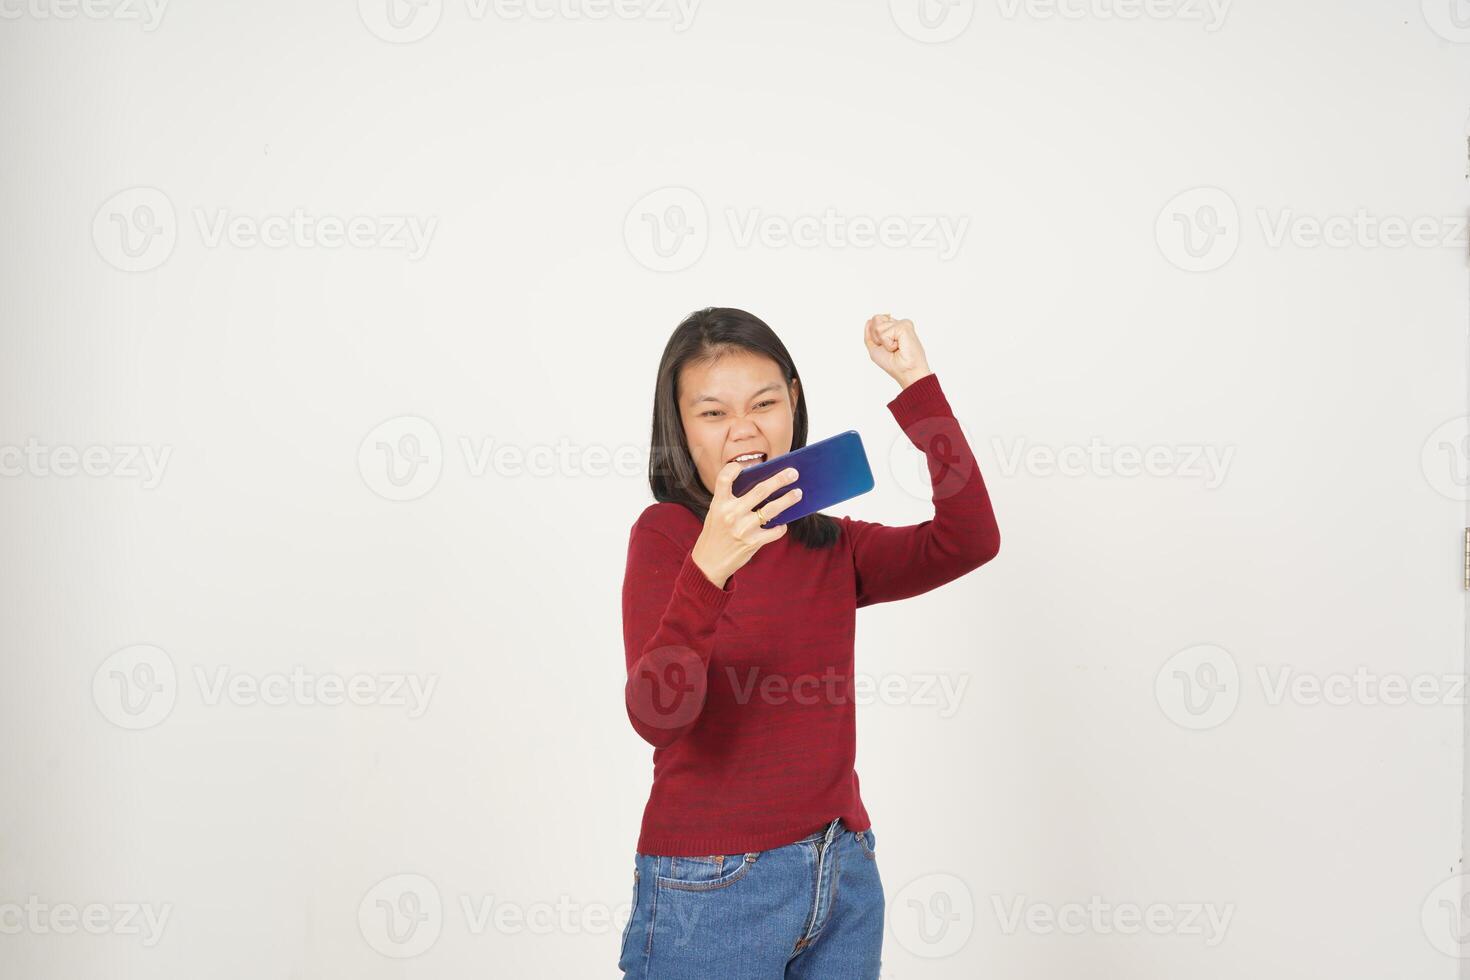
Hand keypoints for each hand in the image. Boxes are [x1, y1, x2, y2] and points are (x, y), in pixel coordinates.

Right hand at [691, 462, 803, 588]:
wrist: (709, 563)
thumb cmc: (716, 533)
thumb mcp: (716, 513)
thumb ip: (732, 500)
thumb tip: (763, 487)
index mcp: (719, 504)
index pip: (724, 478)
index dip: (733, 468)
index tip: (742, 465)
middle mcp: (731, 514)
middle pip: (759, 490)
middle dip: (779, 480)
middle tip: (793, 473)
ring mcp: (743, 529)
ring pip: (772, 509)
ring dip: (788, 500)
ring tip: (798, 493)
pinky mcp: (752, 543)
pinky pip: (774, 531)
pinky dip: (781, 527)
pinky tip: (782, 523)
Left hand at [864, 313, 931, 387]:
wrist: (905, 371)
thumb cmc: (893, 364)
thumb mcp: (874, 348)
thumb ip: (869, 333)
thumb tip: (869, 320)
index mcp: (892, 328)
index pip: (875, 321)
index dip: (875, 336)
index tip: (886, 347)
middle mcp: (897, 324)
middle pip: (876, 319)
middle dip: (877, 336)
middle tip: (890, 347)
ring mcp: (902, 324)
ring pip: (878, 325)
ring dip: (883, 341)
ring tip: (895, 347)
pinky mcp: (905, 326)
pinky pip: (885, 332)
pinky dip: (888, 343)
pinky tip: (899, 346)